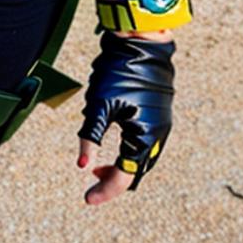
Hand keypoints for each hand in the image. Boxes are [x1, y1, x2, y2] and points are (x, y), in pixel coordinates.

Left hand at [76, 30, 175, 206]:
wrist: (142, 44)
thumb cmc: (119, 73)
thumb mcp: (99, 105)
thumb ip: (91, 136)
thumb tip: (82, 165)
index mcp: (143, 136)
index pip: (124, 176)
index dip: (105, 190)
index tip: (87, 198)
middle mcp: (157, 135)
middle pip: (136, 171)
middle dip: (113, 180)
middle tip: (91, 183)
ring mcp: (161, 125)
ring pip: (141, 159)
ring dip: (121, 166)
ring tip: (97, 166)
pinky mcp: (159, 115)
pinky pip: (146, 144)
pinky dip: (129, 152)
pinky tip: (115, 144)